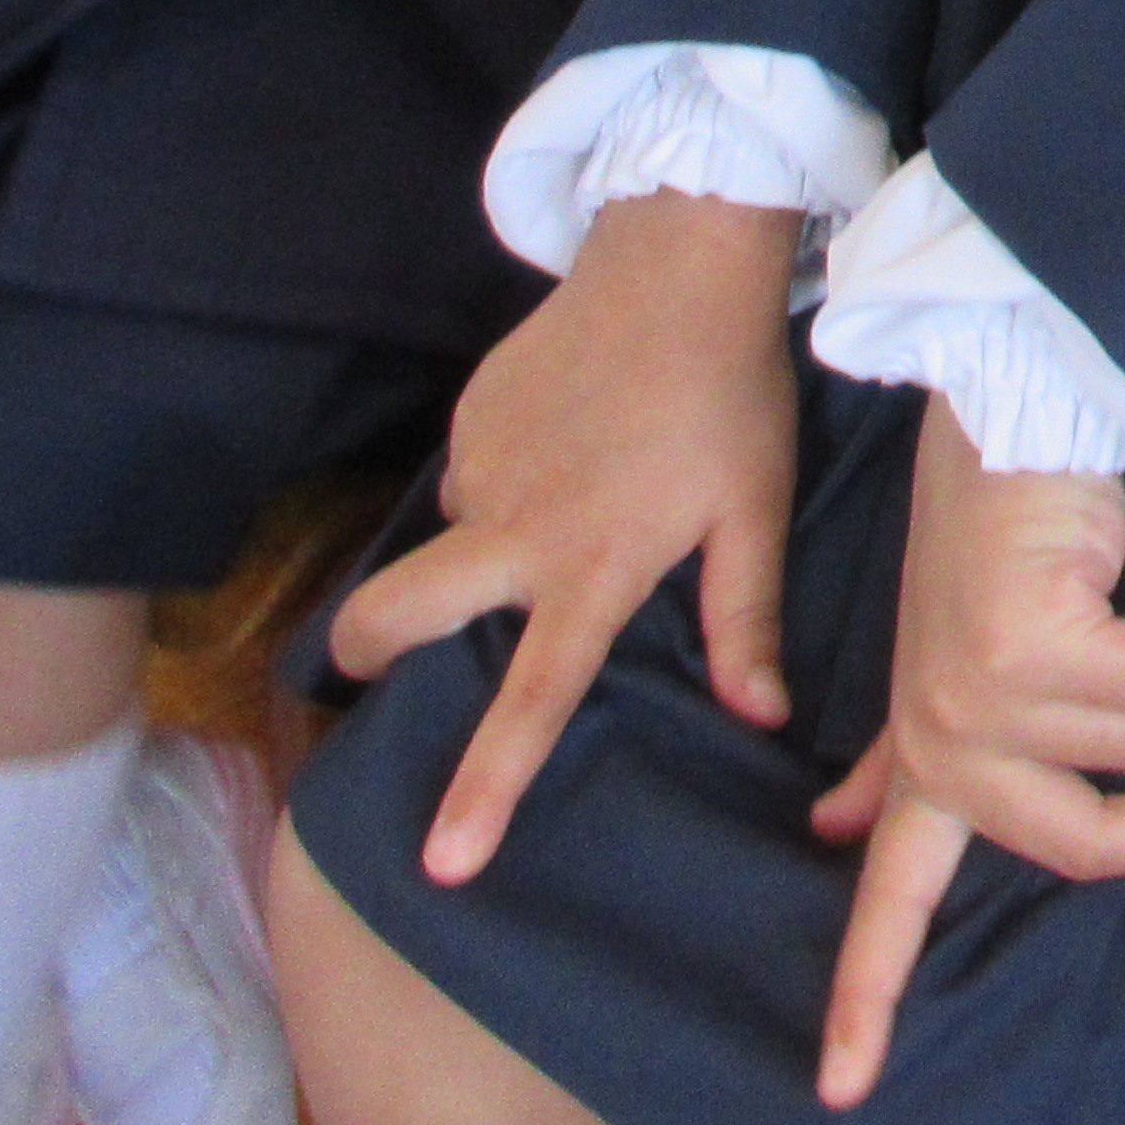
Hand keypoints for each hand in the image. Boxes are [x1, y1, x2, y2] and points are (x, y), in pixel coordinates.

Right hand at [328, 189, 804, 884]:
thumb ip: (743, 620)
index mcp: (590, 569)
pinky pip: (472, 472)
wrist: (677, 261)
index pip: (530, 703)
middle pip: (396, 617)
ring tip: (573, 497)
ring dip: (478, 545)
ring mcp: (480, 466)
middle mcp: (514, 530)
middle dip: (367, 653)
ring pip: (448, 536)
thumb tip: (757, 716)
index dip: (485, 789)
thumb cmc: (729, 396)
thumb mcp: (754, 511)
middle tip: (375, 665)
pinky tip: (569, 441)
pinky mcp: (468, 414)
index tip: (438, 863)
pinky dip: (504, 479)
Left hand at [799, 391, 1124, 1106]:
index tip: (841, 1087)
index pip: (892, 894)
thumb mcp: (955, 647)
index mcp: (925, 742)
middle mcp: (940, 731)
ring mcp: (975, 694)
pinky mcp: (1023, 648)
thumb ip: (912, 748)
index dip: (869, 998)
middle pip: (1077, 847)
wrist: (1016, 400)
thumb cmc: (1004, 518)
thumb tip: (835, 833)